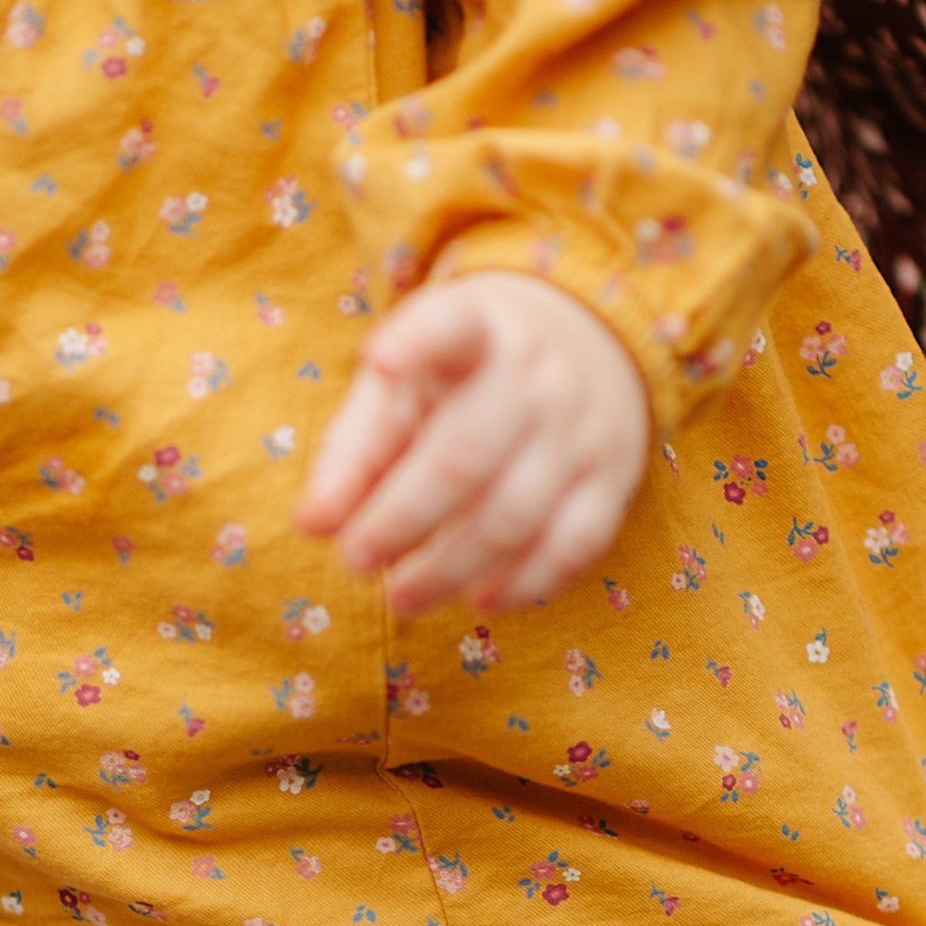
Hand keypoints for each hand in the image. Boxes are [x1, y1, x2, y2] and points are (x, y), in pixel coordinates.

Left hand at [298, 272, 649, 616]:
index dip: (417, 342)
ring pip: (515, 515)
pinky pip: (572, 545)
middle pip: (464, 456)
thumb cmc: (465, 378)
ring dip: (450, 569)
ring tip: (401, 597)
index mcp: (476, 328)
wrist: (587, 343)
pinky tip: (479, 599)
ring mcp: (582, 428)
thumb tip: (313, 526)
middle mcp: (536, 375)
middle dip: (400, 519)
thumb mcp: (409, 384)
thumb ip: (355, 448)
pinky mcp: (613, 479)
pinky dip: (523, 584)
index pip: (451, 326)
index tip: (380, 359)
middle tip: (354, 562)